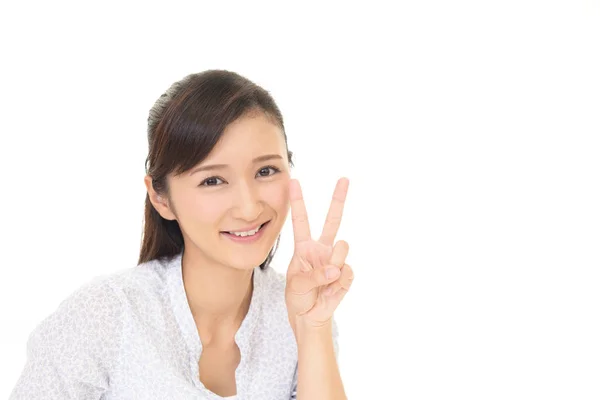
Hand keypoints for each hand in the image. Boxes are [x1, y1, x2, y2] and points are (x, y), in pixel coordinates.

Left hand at [285, 177, 354, 333]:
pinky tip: (331, 289)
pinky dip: (338, 283)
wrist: (309, 317)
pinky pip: (346, 272)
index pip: (300, 220)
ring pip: (341, 248)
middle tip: (344, 179)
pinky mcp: (346, 274)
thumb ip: (314, 275)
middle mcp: (321, 249)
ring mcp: (335, 260)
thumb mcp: (296, 285)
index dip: (298, 201)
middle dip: (338, 199)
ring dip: (333, 263)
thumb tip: (336, 269)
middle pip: (332, 220)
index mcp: (304, 247)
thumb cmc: (297, 297)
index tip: (293, 181)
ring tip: (325, 278)